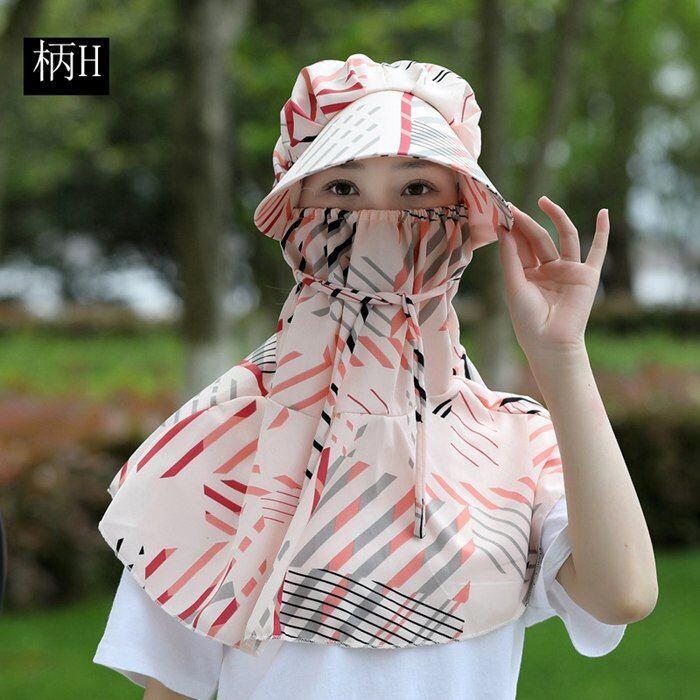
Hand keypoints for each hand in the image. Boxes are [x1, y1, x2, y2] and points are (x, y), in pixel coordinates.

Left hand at [496, 196, 608, 364]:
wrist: (550, 342)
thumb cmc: (528, 321)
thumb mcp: (514, 285)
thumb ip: (511, 258)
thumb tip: (504, 229)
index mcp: (529, 274)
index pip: (521, 245)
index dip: (513, 230)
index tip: (502, 212)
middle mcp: (549, 269)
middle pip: (539, 239)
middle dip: (527, 223)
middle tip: (513, 207)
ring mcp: (569, 271)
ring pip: (563, 237)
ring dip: (555, 217)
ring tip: (543, 201)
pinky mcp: (587, 276)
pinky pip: (597, 251)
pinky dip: (602, 233)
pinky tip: (604, 213)